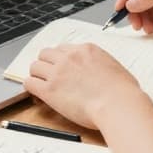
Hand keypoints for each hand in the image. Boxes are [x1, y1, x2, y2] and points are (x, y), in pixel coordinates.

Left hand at [23, 44, 141, 130]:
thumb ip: (101, 66)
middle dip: (46, 64)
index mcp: (86, 50)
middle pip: (46, 53)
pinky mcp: (50, 90)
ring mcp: (58, 73)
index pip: (64, 48)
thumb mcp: (115, 68)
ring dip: (37, 75)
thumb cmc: (123, 92)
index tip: (61, 68)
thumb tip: (101, 73)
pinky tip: (36, 93)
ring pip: (35, 66)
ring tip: (41, 84)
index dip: (61, 59)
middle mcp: (69, 57)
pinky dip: (31, 87)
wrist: (118, 104)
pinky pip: (30, 83)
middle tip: (49, 75)